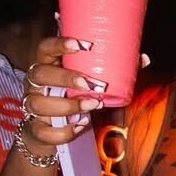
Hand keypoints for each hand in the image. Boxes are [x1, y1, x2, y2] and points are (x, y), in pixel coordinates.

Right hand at [19, 37, 108, 151]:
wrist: (50, 131)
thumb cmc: (73, 98)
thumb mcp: (89, 82)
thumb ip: (114, 70)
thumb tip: (143, 58)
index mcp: (47, 66)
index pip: (45, 48)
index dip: (60, 44)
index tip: (83, 45)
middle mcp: (35, 84)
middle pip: (39, 74)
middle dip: (66, 78)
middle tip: (91, 84)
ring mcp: (32, 106)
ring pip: (39, 103)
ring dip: (68, 105)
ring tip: (92, 105)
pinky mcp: (36, 129)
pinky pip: (44, 131)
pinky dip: (63, 131)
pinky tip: (81, 126)